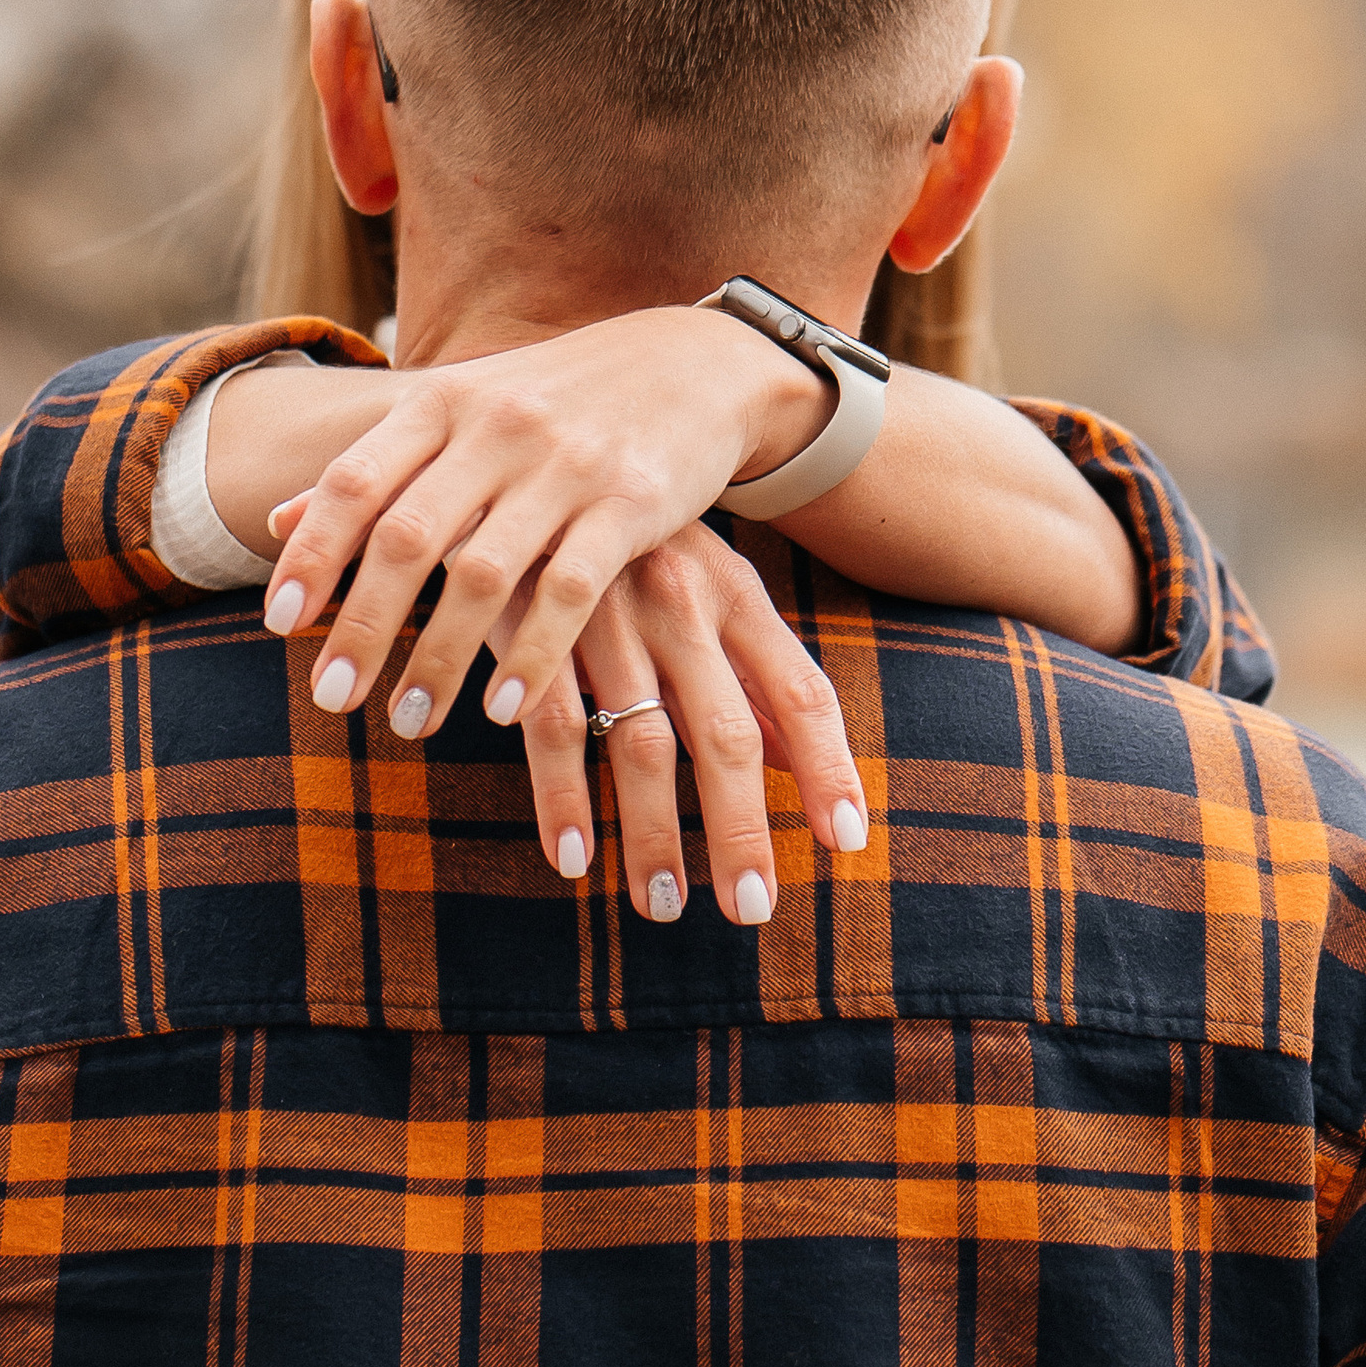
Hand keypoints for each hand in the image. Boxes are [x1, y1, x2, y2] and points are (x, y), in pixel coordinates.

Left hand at [243, 306, 828, 730]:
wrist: (693, 362)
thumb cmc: (557, 400)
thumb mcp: (462, 412)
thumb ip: (377, 467)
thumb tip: (275, 522)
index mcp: (443, 402)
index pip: (356, 480)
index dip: (312, 553)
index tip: (280, 623)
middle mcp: (497, 428)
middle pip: (408, 537)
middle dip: (363, 625)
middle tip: (330, 698)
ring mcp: (567, 465)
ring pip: (483, 574)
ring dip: (438, 659)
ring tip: (408, 723)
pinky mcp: (633, 503)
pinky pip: (570, 592)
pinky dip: (532, 655)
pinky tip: (501, 709)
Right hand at [496, 527, 868, 923]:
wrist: (517, 458)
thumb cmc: (625, 538)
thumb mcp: (703, 582)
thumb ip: (750, 670)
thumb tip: (800, 761)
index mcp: (734, 591)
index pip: (803, 691)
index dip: (829, 769)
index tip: (847, 843)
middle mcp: (680, 605)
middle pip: (727, 737)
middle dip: (742, 830)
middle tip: (754, 908)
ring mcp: (605, 620)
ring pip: (640, 746)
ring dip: (653, 835)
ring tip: (663, 905)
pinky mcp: (531, 632)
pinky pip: (551, 731)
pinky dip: (563, 801)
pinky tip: (575, 860)